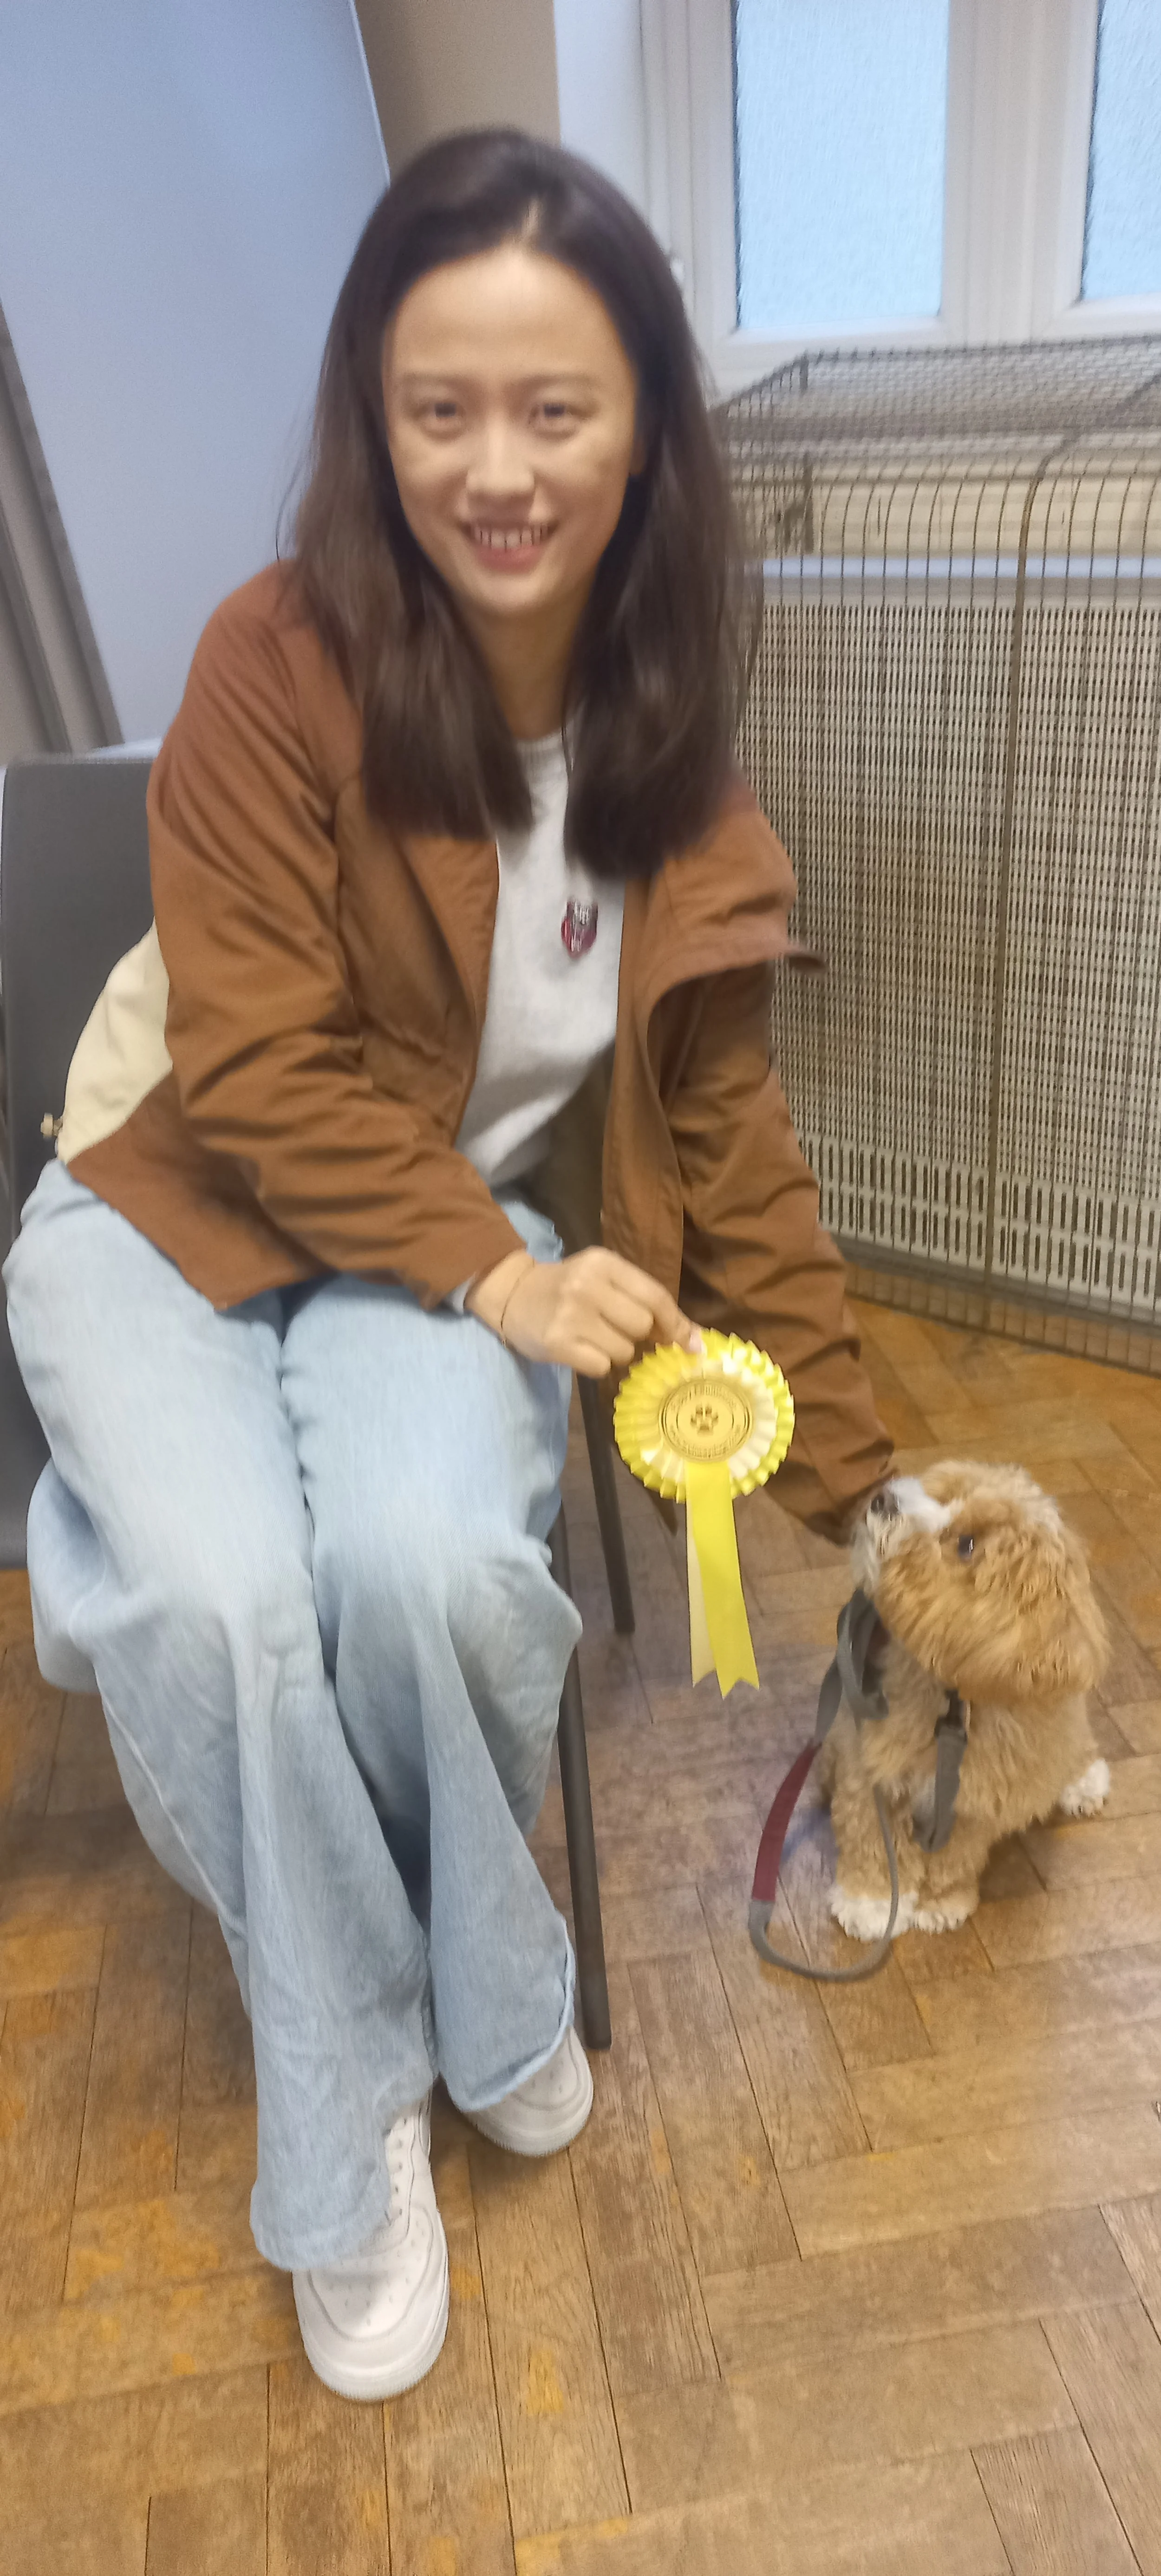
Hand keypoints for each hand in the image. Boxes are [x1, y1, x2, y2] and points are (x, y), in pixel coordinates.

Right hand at [466, 1245, 702, 1376]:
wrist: (513, 1296)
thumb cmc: (568, 1288)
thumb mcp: (605, 1281)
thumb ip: (646, 1301)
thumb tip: (695, 1338)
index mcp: (604, 1263)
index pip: (655, 1296)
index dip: (676, 1323)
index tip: (690, 1344)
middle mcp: (587, 1285)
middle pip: (642, 1326)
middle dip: (638, 1335)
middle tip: (616, 1330)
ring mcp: (570, 1315)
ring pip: (624, 1350)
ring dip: (616, 1351)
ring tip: (593, 1337)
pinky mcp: (557, 1343)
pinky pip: (601, 1367)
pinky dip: (597, 1364)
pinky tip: (580, 1349)